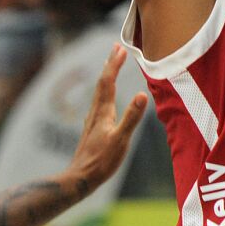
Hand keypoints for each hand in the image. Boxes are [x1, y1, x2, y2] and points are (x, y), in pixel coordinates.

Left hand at [64, 44, 148, 190]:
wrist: (80, 178)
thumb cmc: (101, 161)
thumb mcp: (121, 139)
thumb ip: (131, 117)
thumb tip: (143, 95)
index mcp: (103, 112)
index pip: (108, 82)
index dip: (115, 65)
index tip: (122, 49)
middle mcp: (96, 112)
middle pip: (102, 83)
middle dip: (110, 64)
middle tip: (116, 47)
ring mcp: (93, 120)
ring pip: (100, 92)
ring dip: (107, 77)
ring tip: (111, 66)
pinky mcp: (93, 129)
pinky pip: (99, 103)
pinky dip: (105, 92)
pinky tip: (105, 99)